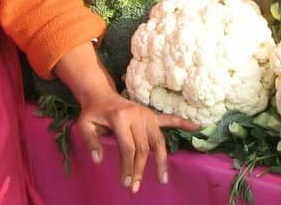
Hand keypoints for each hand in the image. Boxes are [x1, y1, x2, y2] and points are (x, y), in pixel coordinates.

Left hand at [75, 91, 198, 193]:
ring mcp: (147, 115)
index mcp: (120, 118)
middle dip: (140, 169)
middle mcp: (137, 116)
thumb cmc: (93, 112)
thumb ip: (90, 142)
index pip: (128, 147)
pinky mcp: (151, 115)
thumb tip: (98, 160)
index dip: (128, 166)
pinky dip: (183, 123)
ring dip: (161, 161)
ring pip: (158, 141)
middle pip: (144, 148)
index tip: (126, 183)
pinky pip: (170, 120)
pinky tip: (196, 128)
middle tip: (135, 188)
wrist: (101, 94)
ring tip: (162, 179)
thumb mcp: (83, 125)